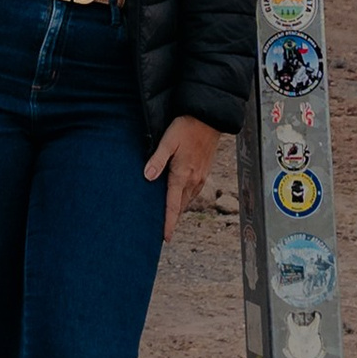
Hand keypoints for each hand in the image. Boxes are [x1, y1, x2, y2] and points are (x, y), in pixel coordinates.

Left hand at [144, 115, 222, 242]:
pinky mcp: (204, 172)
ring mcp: (201, 177)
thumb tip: (147, 178)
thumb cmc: (186, 127)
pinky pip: (193, 192)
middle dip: (172, 220)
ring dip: (178, 210)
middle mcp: (193, 181)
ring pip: (187, 201)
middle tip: (161, 232)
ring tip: (168, 219)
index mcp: (182, 176)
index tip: (165, 239)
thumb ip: (157, 160)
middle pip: (180, 207)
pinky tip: (179, 198)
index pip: (173, 206)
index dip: (168, 224)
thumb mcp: (167, 141)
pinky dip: (185, 200)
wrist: (209, 118)